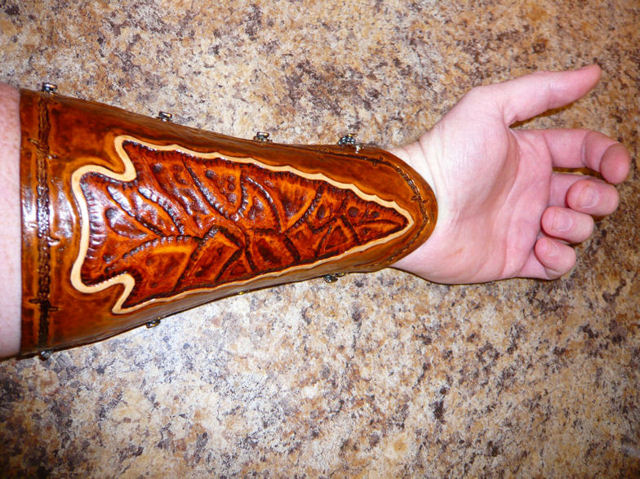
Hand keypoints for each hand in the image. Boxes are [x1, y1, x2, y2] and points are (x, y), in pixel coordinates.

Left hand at [392, 65, 630, 282]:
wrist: (417, 207)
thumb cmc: (448, 155)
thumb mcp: (490, 107)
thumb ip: (541, 90)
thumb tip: (591, 73)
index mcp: (530, 154)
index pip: (586, 151)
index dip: (609, 157)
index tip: (616, 168)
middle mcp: (531, 190)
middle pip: (591, 193)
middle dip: (597, 196)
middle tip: (572, 195)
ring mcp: (523, 226)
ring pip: (579, 229)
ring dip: (577, 226)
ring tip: (545, 221)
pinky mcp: (514, 259)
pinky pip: (557, 265)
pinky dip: (560, 258)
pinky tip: (540, 246)